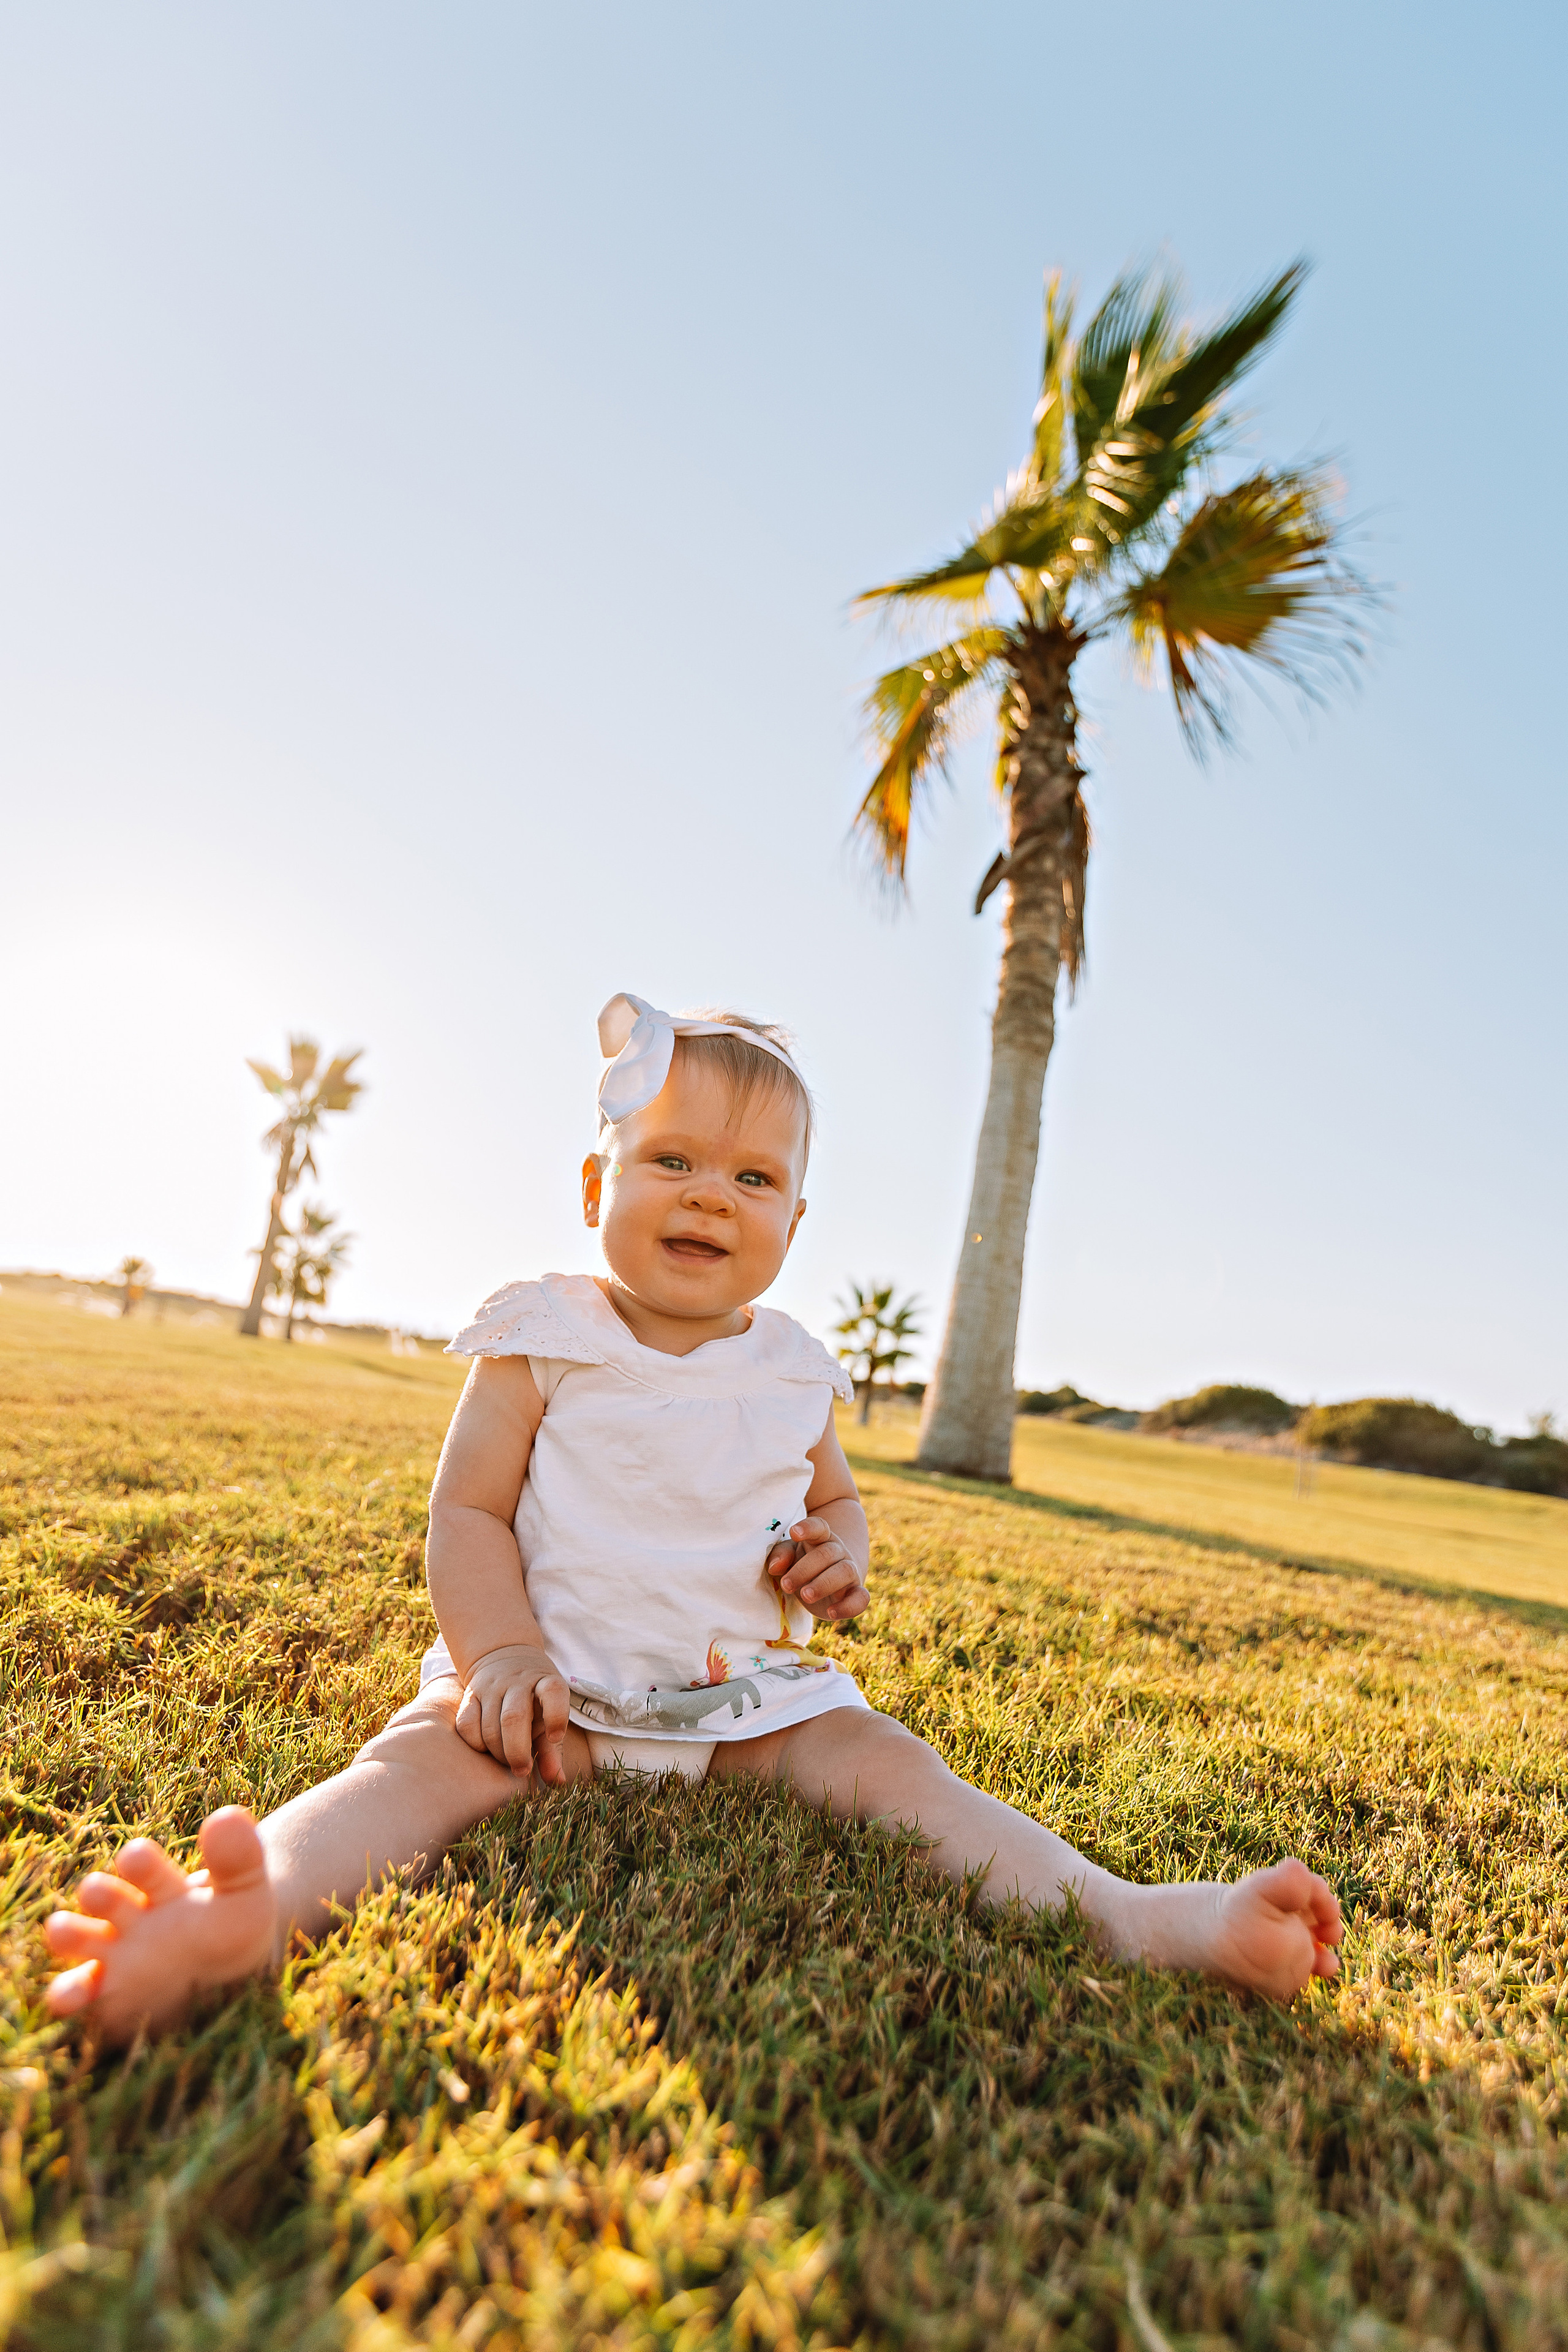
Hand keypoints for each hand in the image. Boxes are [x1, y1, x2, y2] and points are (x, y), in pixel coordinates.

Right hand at [453, 1642, 570, 1783]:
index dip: (556, 1716)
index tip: (555, 1736)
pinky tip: (485, 1749)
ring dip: (497, 1752)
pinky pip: (466, 1724)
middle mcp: (518, 1682)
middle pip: (514, 1717)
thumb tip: (557, 1782)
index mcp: (545, 1682)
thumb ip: (552, 1750)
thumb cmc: (534, 1699)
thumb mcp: (548, 1715)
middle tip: (522, 1770)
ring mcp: (491, 1686)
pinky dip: (475, 1743)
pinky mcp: (470, 1694)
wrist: (504, 1658)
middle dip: (517, 1751)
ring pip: (489, 1725)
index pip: (553, 1692)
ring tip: (505, 1761)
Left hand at [766, 1516, 868, 1623]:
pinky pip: (861, 1598)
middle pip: (827, 1553)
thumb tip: (774, 1567)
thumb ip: (781, 1556)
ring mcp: (850, 1572)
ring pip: (845, 1571)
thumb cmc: (805, 1564)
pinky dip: (849, 1606)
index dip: (808, 1528)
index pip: (819, 1527)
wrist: (830, 1579)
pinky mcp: (856, 1593)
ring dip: (824, 1584)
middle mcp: (839, 1552)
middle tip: (786, 1584)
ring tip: (805, 1595)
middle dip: (804, 1569)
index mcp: (821, 1538)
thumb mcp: (790, 1556)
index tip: (794, 1532)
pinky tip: (831, 1612)